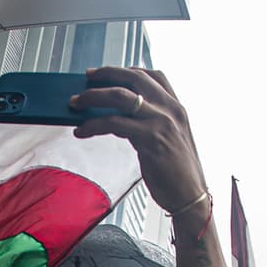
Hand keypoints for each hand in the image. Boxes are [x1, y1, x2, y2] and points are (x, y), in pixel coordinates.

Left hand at [72, 68, 207, 216]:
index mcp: (177, 107)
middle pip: (134, 78)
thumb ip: (150, 123)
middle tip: (86, 79)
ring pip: (120, 96)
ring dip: (92, 97)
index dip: (127, 70)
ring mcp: (161, 122)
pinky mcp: (150, 139)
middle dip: (106, 74)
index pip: (153, 75)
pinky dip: (93, 125)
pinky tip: (81, 131)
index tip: (106, 73)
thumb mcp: (169, 139)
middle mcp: (171, 109)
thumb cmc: (177, 173)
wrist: (191, 197)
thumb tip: (119, 116)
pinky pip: (114, 123)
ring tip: (75, 103)